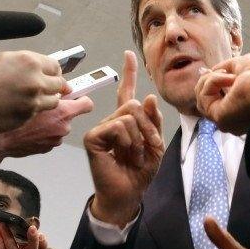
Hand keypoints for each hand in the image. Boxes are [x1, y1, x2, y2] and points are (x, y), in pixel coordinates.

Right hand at [0, 51, 67, 132]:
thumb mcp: (2, 60)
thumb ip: (25, 65)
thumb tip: (39, 70)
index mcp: (29, 61)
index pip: (55, 66)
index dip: (52, 71)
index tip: (50, 75)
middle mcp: (36, 81)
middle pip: (58, 84)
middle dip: (53, 86)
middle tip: (46, 88)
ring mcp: (33, 101)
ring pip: (53, 101)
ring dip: (47, 99)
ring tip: (34, 98)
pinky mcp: (27, 117)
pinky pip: (38, 113)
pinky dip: (33, 110)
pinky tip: (20, 107)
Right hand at [0, 97, 93, 161]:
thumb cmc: (13, 116)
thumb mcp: (33, 95)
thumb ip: (50, 92)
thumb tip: (57, 88)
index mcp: (63, 112)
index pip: (87, 104)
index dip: (81, 98)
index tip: (75, 95)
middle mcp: (63, 127)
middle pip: (70, 115)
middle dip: (59, 110)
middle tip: (44, 105)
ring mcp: (56, 140)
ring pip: (58, 125)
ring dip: (50, 122)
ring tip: (33, 118)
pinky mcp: (47, 148)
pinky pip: (49, 135)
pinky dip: (43, 132)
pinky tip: (29, 129)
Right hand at [85, 50, 163, 226]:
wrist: (128, 194)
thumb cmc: (140, 172)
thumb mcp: (155, 145)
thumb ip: (153, 121)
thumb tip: (148, 97)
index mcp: (126, 121)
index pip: (126, 93)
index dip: (129, 73)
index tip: (129, 54)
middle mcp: (112, 122)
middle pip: (133, 104)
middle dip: (148, 127)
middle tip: (148, 148)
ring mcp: (101, 128)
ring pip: (128, 116)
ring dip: (139, 139)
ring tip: (134, 157)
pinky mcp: (94, 138)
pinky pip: (117, 127)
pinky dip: (127, 142)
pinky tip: (122, 155)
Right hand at [195, 53, 249, 134]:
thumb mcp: (244, 64)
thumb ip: (227, 69)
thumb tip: (211, 71)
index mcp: (245, 106)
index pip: (220, 98)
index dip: (213, 83)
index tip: (215, 71)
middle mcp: (235, 116)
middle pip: (207, 100)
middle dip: (208, 82)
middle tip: (219, 72)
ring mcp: (226, 119)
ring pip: (202, 99)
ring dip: (209, 80)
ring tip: (227, 75)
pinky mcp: (219, 118)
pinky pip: (204, 98)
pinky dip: (212, 82)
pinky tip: (228, 78)